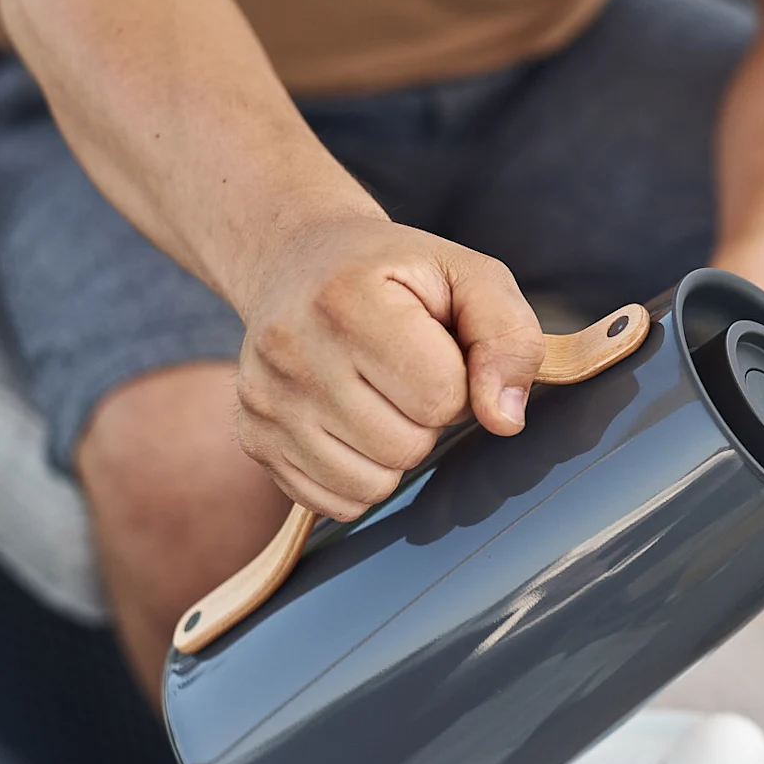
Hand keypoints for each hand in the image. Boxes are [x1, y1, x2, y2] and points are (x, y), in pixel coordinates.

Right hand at [232, 217, 543, 518]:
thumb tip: (504, 420)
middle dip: (426, 417)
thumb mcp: (468, 276)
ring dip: (395, 450)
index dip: (458, 379)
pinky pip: (337, 503)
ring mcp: (265, 401)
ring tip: (378, 394)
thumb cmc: (395, 274)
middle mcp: (290, 350)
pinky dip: (360, 475)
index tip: (436, 346)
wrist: (299, 260)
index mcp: (345, 298)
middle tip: (405, 371)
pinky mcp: (254, 439)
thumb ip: (508, 337)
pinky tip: (351, 423)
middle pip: (407, 446)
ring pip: (373, 485)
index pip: (440, 394)